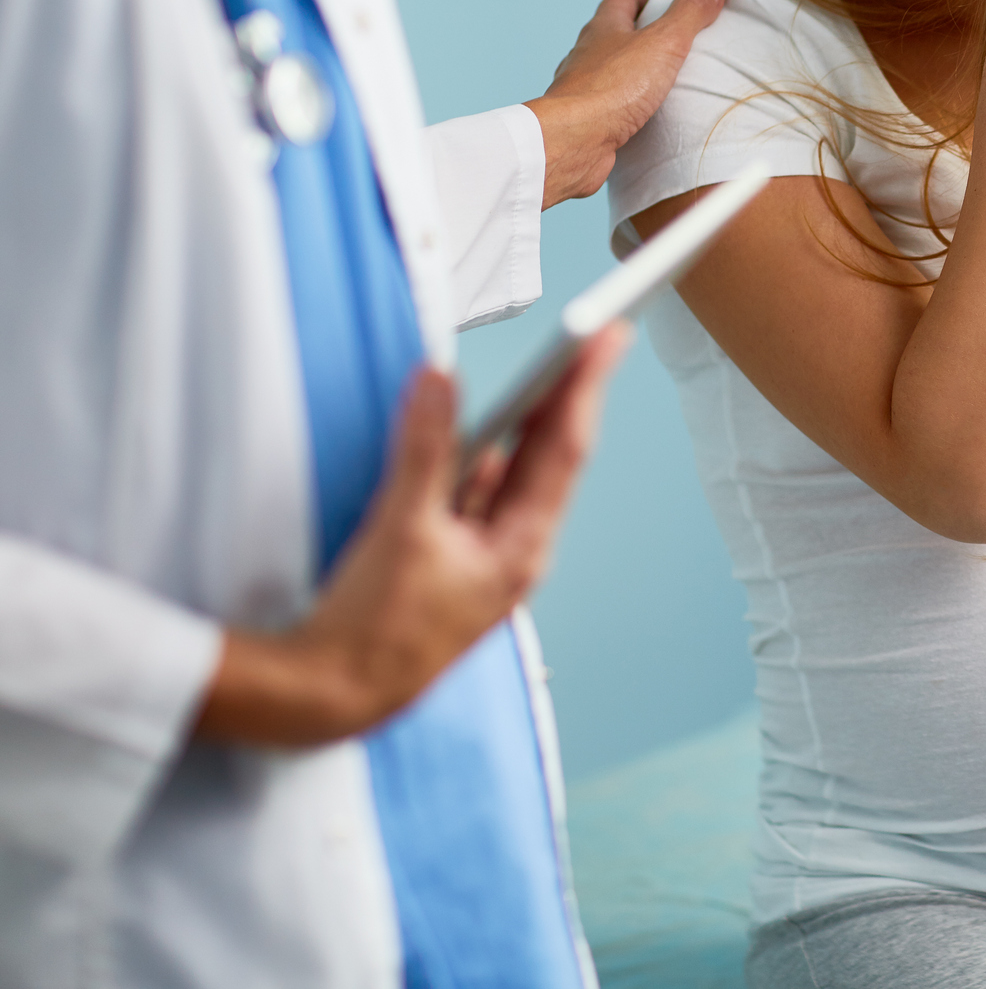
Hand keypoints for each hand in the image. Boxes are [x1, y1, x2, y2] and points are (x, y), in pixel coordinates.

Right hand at [193, 325, 631, 746]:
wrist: (330, 697)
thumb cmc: (371, 630)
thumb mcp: (400, 529)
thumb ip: (424, 450)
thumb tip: (440, 384)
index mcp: (519, 549)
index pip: (564, 449)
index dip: (585, 386)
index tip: (607, 337)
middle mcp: (513, 552)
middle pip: (547, 456)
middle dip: (566, 394)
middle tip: (591, 337)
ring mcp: (484, 556)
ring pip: (509, 472)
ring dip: (519, 421)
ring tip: (544, 369)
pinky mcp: (451, 558)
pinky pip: (474, 492)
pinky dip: (474, 454)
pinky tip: (465, 428)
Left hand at [526, 0, 726, 208]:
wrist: (575, 141)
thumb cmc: (613, 88)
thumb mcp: (663, 42)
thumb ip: (688, 14)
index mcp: (603, 27)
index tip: (679, 3)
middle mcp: (588, 54)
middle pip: (617, 33)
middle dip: (647, 34)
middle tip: (681, 43)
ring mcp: (584, 87)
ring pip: (614, 71)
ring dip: (638, 72)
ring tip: (670, 81)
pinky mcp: (588, 119)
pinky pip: (613, 104)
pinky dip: (632, 105)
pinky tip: (650, 116)